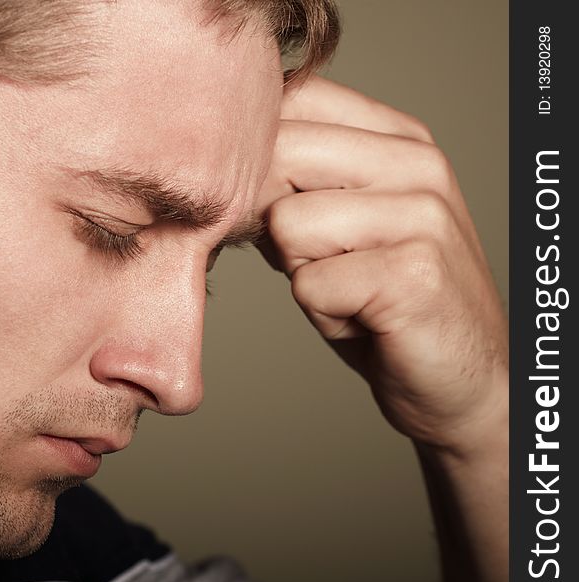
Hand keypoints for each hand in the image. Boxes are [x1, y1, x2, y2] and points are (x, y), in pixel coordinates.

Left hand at [255, 77, 507, 457]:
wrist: (462, 381)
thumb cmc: (385, 302)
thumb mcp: (337, 227)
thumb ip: (291, 185)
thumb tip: (219, 168)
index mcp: (400, 139)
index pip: (297, 101)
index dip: (259, 157)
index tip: (277, 206)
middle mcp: (418, 164)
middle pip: (280, 155)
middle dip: (273, 220)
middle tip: (319, 261)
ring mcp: (423, 215)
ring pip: (287, 224)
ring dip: (302, 275)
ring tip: (348, 292)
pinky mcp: (414, 273)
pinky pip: (309, 284)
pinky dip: (323, 313)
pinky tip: (364, 319)